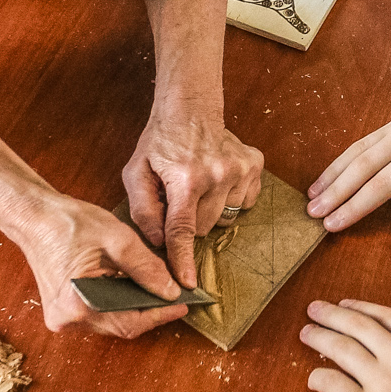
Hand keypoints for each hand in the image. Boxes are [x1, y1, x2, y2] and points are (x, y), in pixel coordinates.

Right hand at [19, 191, 193, 339]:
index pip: (130, 322)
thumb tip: (172, 291)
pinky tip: (130, 286)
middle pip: (122, 325)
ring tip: (154, 287)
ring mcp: (62, 318)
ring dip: (134, 307)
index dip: (161, 315)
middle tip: (174, 294)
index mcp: (77, 304)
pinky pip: (99, 314)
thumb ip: (147, 268)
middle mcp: (67, 319)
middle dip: (150, 310)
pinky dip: (118, 303)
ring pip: (112, 321)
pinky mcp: (63, 311)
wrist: (34, 216)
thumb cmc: (68, 223)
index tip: (184, 305)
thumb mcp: (117, 239)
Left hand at [124, 105, 263, 286]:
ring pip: (226, 218)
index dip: (182, 259)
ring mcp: (240, 170)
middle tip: (180, 200)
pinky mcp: (255, 166)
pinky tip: (218, 182)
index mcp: (186, 178)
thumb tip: (159, 241)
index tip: (186, 282)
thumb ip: (143, 210)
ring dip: (210, 211)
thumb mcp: (135, 172)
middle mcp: (218, 175)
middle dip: (190, 222)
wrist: (190, 108)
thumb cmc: (160, 141)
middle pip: (205, 228)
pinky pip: (245, 203)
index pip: (182, 230)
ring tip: (199, 188)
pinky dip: (230, 200)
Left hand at [301, 300, 390, 391]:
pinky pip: (331, 383)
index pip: (387, 316)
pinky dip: (318, 376)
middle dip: (332, 314)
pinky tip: (313, 378)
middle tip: (314, 309)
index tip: (344, 305)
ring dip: (319, 337)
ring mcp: (383, 385)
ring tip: (306, 334)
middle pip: (358, 325)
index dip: (361, 307)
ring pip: (340, 348)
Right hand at [307, 89, 390, 245]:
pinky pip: (365, 141)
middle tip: (311, 215)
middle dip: (334, 192)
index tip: (332, 225)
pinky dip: (344, 159)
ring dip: (332, 174)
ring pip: (357, 151)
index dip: (354, 208)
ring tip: (311, 196)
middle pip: (360, 167)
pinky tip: (333, 173)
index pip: (381, 186)